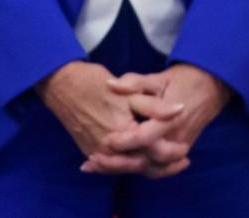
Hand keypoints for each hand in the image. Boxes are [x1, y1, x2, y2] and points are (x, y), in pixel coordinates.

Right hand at [38, 61, 180, 168]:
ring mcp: (95, 151)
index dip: (171, 149)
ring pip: (126, 165)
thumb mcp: (131, 92)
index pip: (152, 149)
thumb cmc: (96, 84)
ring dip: (146, 164)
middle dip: (162, 162)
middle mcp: (107, 148)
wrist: (62, 84)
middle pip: (140, 162)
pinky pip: (112, 163)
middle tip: (182, 157)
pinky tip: (139, 159)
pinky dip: (127, 163)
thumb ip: (156, 106)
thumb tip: (181, 110)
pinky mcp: (88, 149)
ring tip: (165, 159)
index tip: (186, 146)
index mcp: (120, 134)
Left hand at [86, 64, 232, 178]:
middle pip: (145, 160)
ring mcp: (178, 147)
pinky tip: (119, 167)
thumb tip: (110, 84)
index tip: (106, 138)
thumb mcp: (158, 78)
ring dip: (125, 169)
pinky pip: (158, 167)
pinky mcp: (178, 150)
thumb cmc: (183, 80)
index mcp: (170, 120)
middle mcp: (175, 138)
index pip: (145, 138)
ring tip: (100, 165)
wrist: (211, 85)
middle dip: (119, 162)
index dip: (125, 141)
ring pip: (151, 168)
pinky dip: (138, 170)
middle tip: (95, 157)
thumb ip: (134, 82)